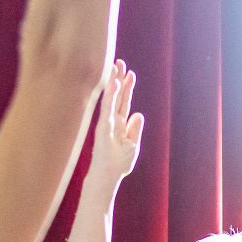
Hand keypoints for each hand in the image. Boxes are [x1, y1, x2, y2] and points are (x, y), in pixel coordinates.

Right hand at [86, 59, 142, 188]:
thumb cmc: (117, 165)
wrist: (106, 179)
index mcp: (120, 125)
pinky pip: (107, 109)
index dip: (127, 88)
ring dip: (113, 83)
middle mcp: (112, 121)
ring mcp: (106, 124)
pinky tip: (113, 84)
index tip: (130, 73)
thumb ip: (135, 130)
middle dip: (119, 79)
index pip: (124, 102)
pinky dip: (110, 96)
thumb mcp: (133, 146)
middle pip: (117, 97)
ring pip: (111, 99)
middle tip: (119, 61)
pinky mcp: (102, 128)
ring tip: (115, 67)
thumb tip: (138, 114)